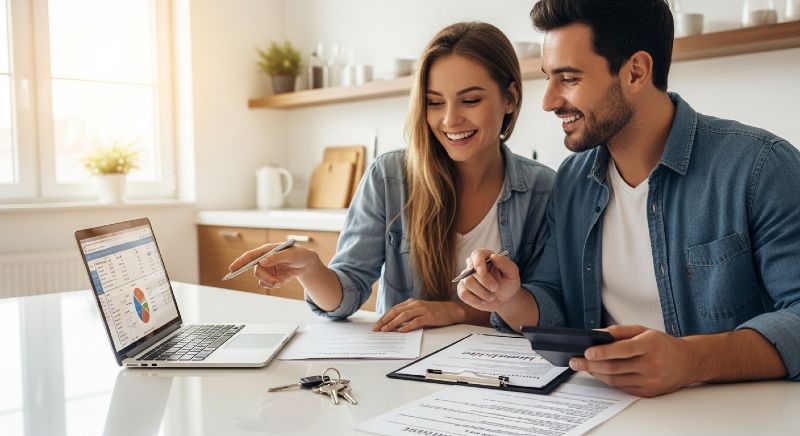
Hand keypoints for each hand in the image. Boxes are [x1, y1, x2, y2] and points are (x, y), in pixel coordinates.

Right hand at [228, 243, 318, 288]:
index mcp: (267, 250)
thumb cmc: (299, 254)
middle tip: (275, 282)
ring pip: (261, 279)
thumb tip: (262, 262)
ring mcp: (268, 269)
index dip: (240, 262)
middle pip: (256, 271)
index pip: (250, 256)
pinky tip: (282, 281)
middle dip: (265, 278)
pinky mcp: (272, 277)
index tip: (232, 269)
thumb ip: (276, 257)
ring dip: (270, 282)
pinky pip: (267, 284)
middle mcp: (265, 260)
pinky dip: (273, 285)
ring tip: (280, 282)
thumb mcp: (290, 254)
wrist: (306, 263)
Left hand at [372, 299, 463, 332]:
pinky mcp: (429, 316)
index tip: (377, 324)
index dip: (384, 317)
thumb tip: (395, 326)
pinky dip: (407, 326)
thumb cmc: (435, 312)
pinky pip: (416, 321)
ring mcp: (422, 310)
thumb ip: (408, 316)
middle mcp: (415, 304)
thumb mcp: (419, 311)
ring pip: (404, 316)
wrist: (451, 310)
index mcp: (411, 302)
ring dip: (393, 323)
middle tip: (377, 328)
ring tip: (385, 330)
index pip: (394, 309)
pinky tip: (401, 331)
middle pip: (396, 311)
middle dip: (385, 320)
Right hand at [456, 248, 521, 311]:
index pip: (477, 254)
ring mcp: (466, 278)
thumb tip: (493, 256)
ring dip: (482, 292)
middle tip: (495, 288)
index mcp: (485, 257)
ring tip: (492, 296)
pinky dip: (475, 300)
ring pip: (467, 283)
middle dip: (484, 282)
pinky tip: (484, 300)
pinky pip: (463, 294)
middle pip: (471, 271)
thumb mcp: (512, 272)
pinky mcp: (463, 290)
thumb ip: (505, 263)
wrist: (505, 299)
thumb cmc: (508, 283)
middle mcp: (473, 265)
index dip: (478, 262)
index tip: (482, 272)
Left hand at [569, 325, 696, 397]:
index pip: (622, 350)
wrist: (688, 362)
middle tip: (576, 361)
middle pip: (615, 367)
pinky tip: (599, 373)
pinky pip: (622, 387)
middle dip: (591, 365)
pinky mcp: (648, 392)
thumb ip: (619, 331)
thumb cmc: (662, 344)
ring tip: (584, 366)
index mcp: (650, 345)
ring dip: (596, 373)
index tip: (586, 351)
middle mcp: (651, 364)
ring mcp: (650, 380)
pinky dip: (608, 380)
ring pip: (616, 379)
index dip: (603, 352)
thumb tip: (596, 334)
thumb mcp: (643, 331)